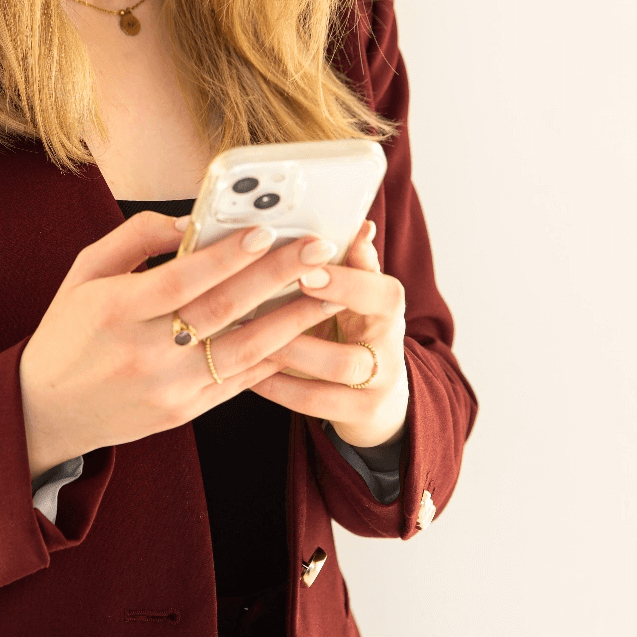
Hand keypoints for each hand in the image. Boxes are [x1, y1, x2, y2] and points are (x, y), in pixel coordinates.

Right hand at [18, 211, 350, 478]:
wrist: (46, 411)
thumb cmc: (69, 330)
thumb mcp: (84, 272)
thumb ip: (133, 239)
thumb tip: (188, 221)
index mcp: (114, 310)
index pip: (181, 278)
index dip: (225, 255)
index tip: (265, 231)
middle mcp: (143, 352)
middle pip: (221, 310)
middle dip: (275, 277)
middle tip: (318, 250)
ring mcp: (167, 387)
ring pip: (242, 351)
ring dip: (291, 320)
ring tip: (330, 292)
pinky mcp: (183, 412)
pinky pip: (237, 382)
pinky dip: (272, 356)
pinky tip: (302, 333)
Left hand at [249, 220, 409, 448]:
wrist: (378, 390)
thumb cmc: (354, 322)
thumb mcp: (356, 288)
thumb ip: (352, 259)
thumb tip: (359, 223)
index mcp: (387, 305)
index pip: (381, 291)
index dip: (345, 282)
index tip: (306, 270)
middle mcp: (391, 347)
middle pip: (360, 335)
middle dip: (308, 320)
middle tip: (262, 300)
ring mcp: (378, 385)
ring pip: (337, 369)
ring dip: (289, 350)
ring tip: (247, 330)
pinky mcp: (359, 413)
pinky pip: (315, 401)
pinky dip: (278, 384)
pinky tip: (246, 368)